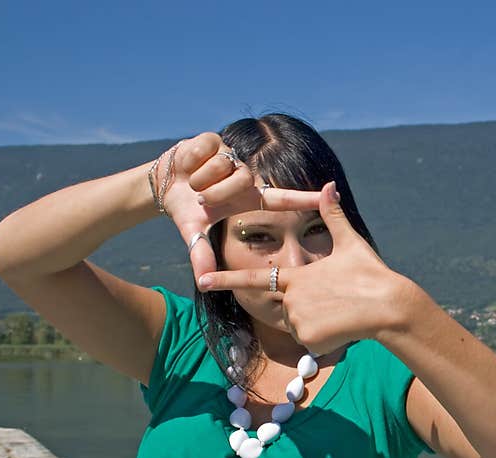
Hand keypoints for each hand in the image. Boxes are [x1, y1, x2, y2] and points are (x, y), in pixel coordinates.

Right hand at [155, 132, 321, 284]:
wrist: (164, 185)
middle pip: (243, 178)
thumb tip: (202, 279)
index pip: (283, 198)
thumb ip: (201, 255)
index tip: (330, 194)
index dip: (305, 197)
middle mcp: (246, 175)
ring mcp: (232, 156)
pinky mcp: (215, 139)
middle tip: (202, 199)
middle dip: (218, 191)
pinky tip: (189, 165)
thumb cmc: (189, 210)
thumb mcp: (194, 233)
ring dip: (203, 178)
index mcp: (249, 198)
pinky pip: (207, 149)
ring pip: (224, 164)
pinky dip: (193, 161)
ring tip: (195, 184)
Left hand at [197, 181, 411, 355]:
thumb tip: (330, 185)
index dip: (228, 279)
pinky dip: (325, 339)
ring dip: (317, 324)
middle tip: (336, 303)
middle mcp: (292, 298)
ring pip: (299, 327)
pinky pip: (310, 343)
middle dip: (307, 308)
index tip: (202, 279)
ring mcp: (299, 319)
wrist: (389, 307)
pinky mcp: (309, 339)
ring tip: (341, 314)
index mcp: (297, 275)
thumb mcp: (351, 243)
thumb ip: (333, 217)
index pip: (257, 278)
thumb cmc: (371, 274)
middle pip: (288, 309)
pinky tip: (342, 328)